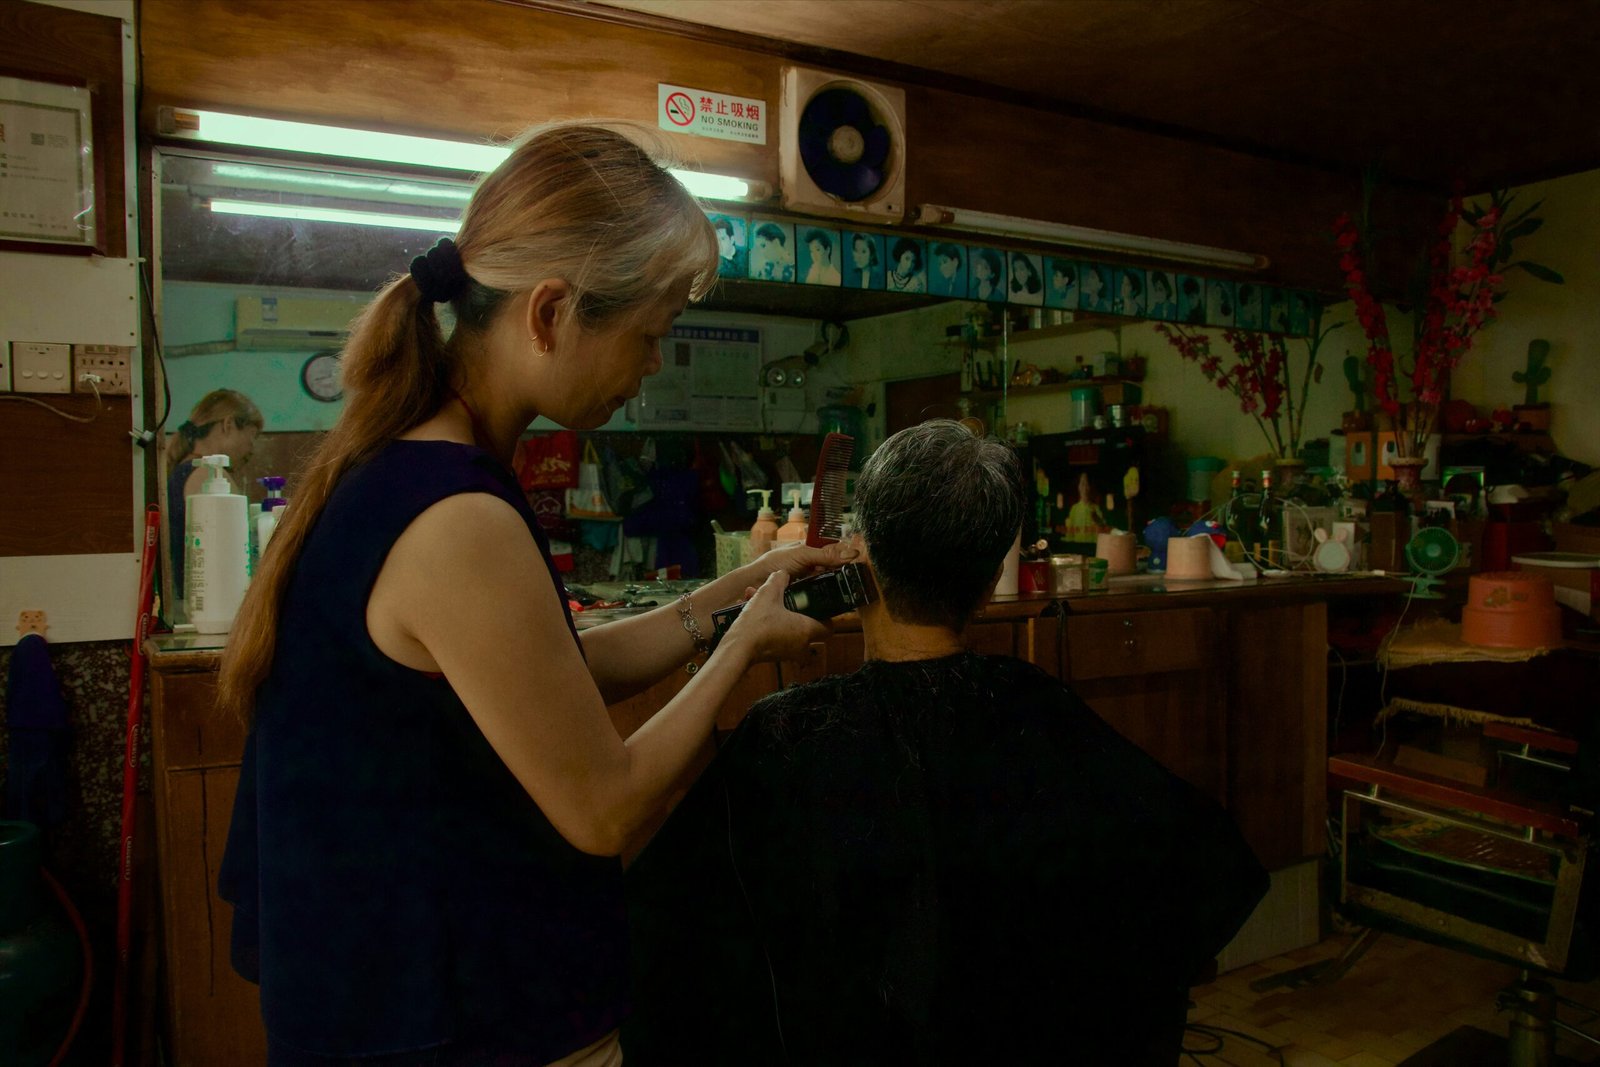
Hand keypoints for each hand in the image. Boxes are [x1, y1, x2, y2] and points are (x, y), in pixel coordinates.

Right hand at [723, 570, 828, 663]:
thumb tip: (783, 573)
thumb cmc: (758, 623)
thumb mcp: (768, 593)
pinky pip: (776, 639)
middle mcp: (800, 645)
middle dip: (803, 619)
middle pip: (812, 634)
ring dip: (781, 620)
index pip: (829, 628)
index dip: (826, 617)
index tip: (819, 608)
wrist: (737, 647)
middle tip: (795, 607)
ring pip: (791, 635)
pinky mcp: (772, 657)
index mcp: (806, 630)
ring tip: (766, 605)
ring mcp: (786, 653)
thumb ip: (779, 580)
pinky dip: (769, 628)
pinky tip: (752, 613)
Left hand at [738, 540, 859, 586]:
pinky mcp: (802, 595)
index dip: (843, 558)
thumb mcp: (802, 555)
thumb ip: (826, 555)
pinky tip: (833, 602)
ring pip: (824, 584)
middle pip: (829, 569)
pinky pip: (817, 595)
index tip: (856, 565)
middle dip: (839, 575)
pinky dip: (823, 598)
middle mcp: (807, 565)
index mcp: (807, 551)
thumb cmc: (774, 563)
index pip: (831, 553)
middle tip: (853, 582)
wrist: (754, 583)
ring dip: (832, 588)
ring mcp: (804, 581)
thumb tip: (852, 554)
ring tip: (846, 593)